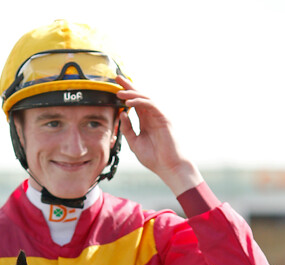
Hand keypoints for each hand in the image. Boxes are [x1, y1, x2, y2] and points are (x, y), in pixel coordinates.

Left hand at [116, 77, 202, 195]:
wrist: (168, 166)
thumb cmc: (154, 157)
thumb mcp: (134, 143)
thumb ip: (128, 129)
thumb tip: (122, 114)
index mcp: (146, 121)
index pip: (135, 103)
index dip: (126, 94)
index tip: (115, 86)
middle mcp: (152, 116)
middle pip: (140, 96)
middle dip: (128, 86)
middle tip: (117, 77)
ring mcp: (158, 115)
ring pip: (144, 98)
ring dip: (132, 93)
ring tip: (119, 92)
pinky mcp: (163, 118)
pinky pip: (150, 105)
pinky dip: (139, 102)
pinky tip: (129, 103)